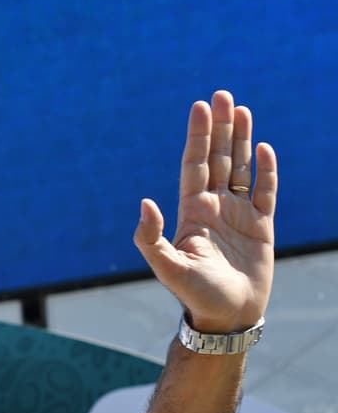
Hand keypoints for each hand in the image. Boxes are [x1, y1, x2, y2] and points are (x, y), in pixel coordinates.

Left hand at [134, 90, 276, 332]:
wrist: (227, 317)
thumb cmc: (194, 294)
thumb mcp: (167, 266)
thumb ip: (151, 237)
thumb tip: (146, 203)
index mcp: (191, 211)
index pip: (194, 164)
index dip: (198, 136)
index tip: (200, 107)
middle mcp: (214, 207)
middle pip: (217, 158)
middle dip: (220, 128)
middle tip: (222, 95)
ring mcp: (238, 215)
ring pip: (240, 168)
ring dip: (241, 140)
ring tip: (242, 110)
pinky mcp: (261, 226)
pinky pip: (265, 191)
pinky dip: (266, 170)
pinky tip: (264, 148)